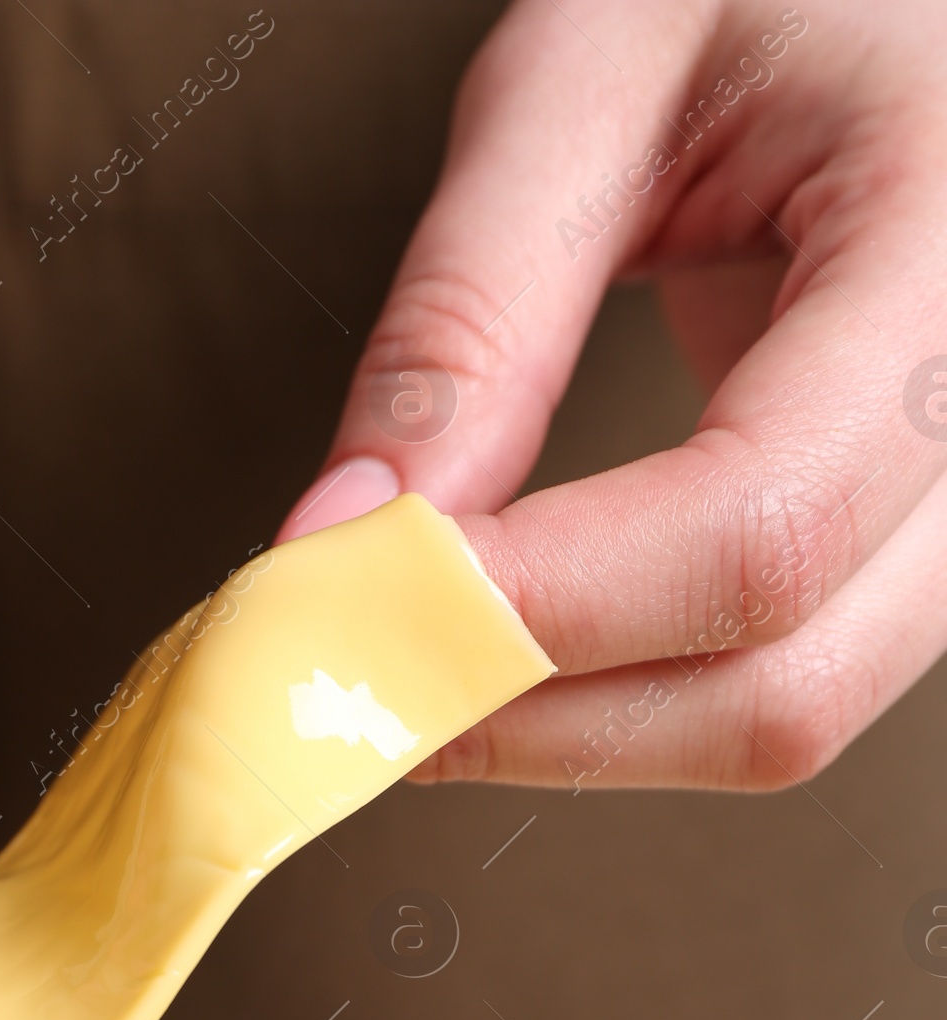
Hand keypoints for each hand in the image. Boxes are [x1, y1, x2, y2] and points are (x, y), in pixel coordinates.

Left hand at [279, 0, 946, 792]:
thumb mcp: (591, 72)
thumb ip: (468, 314)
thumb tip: (346, 541)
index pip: (756, 526)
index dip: (536, 612)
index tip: (356, 614)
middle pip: (783, 686)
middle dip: (538, 719)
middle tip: (354, 683)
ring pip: (784, 718)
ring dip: (575, 733)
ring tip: (419, 656)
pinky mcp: (919, 541)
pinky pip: (779, 682)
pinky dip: (627, 699)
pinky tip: (517, 642)